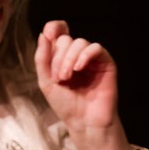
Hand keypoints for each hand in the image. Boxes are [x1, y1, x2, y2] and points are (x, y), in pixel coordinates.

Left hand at [34, 20, 119, 135]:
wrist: (84, 122)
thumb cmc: (65, 104)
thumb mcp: (46, 82)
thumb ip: (42, 59)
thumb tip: (43, 35)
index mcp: (62, 57)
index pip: (59, 32)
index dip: (54, 27)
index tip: (49, 33)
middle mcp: (77, 55)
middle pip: (66, 39)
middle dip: (58, 58)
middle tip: (58, 77)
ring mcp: (91, 59)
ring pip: (80, 42)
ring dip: (69, 59)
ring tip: (66, 78)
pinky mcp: (106, 63)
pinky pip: (96, 48)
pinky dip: (85, 55)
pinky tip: (79, 68)